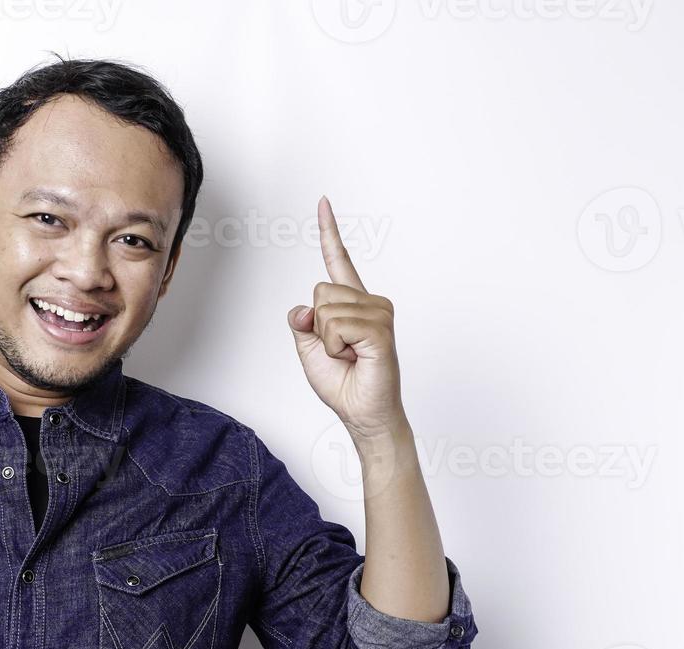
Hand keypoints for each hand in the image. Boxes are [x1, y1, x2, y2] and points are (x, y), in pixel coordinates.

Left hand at [287, 195, 406, 442]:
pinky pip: (337, 326)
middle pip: (320, 292)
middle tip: (340, 351)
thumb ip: (303, 323)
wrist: (362, 412)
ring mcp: (378, 313)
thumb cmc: (343, 383)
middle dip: (318, 327)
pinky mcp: (380, 329)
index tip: (323, 202)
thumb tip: (303, 308)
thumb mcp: (310, 349)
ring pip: (326, 310)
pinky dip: (336, 347)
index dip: (329, 232)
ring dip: (328, 341)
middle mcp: (369, 301)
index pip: (338, 260)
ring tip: (349, 356)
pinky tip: (355, 357)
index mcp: (352, 302)